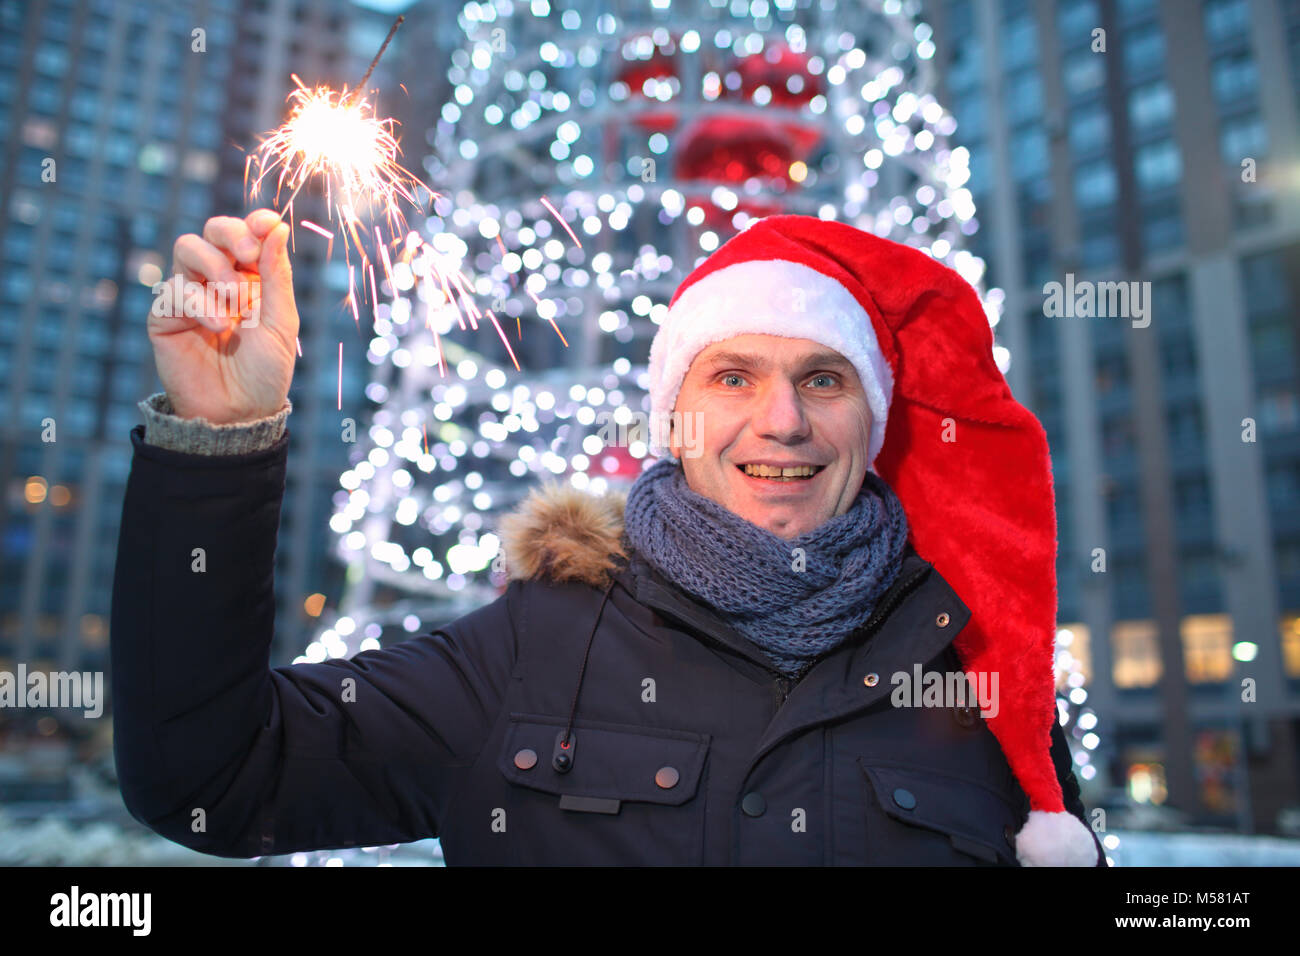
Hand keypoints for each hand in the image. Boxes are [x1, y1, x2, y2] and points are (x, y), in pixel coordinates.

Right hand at [148, 209, 298, 423]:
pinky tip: (219, 327)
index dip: (255, 222)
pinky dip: (199, 303)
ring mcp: (190, 295)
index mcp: (253, 279)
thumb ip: (276, 275)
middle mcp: (220, 281)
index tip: (267, 223)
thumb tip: (277, 227)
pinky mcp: (165, 316)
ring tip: (234, 300)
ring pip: (187, 247)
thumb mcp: (280, 323)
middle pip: (213, 230)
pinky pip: (173, 288)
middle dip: (231, 234)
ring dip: (214, 266)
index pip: (248, 234)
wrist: (237, 415)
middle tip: (248, 254)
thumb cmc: (265, 372)